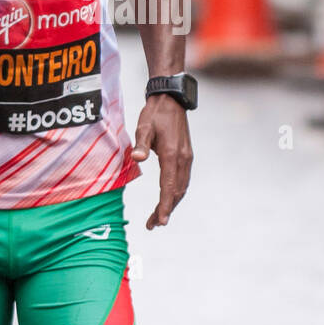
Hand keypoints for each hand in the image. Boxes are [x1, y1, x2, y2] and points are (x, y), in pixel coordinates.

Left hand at [130, 94, 192, 229]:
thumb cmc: (155, 113)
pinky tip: (168, 198)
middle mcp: (183, 159)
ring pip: (181, 187)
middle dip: (165, 210)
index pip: (168, 186)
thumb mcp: (144, 126)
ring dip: (171, 203)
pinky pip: (182, 180)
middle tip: (153, 224)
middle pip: (176, 192)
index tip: (160, 221)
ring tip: (158, 217)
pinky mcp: (186, 156)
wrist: (171, 100)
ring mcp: (187, 158)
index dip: (164, 205)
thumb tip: (136, 159)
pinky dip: (175, 193)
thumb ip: (140, 144)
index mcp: (171, 154)